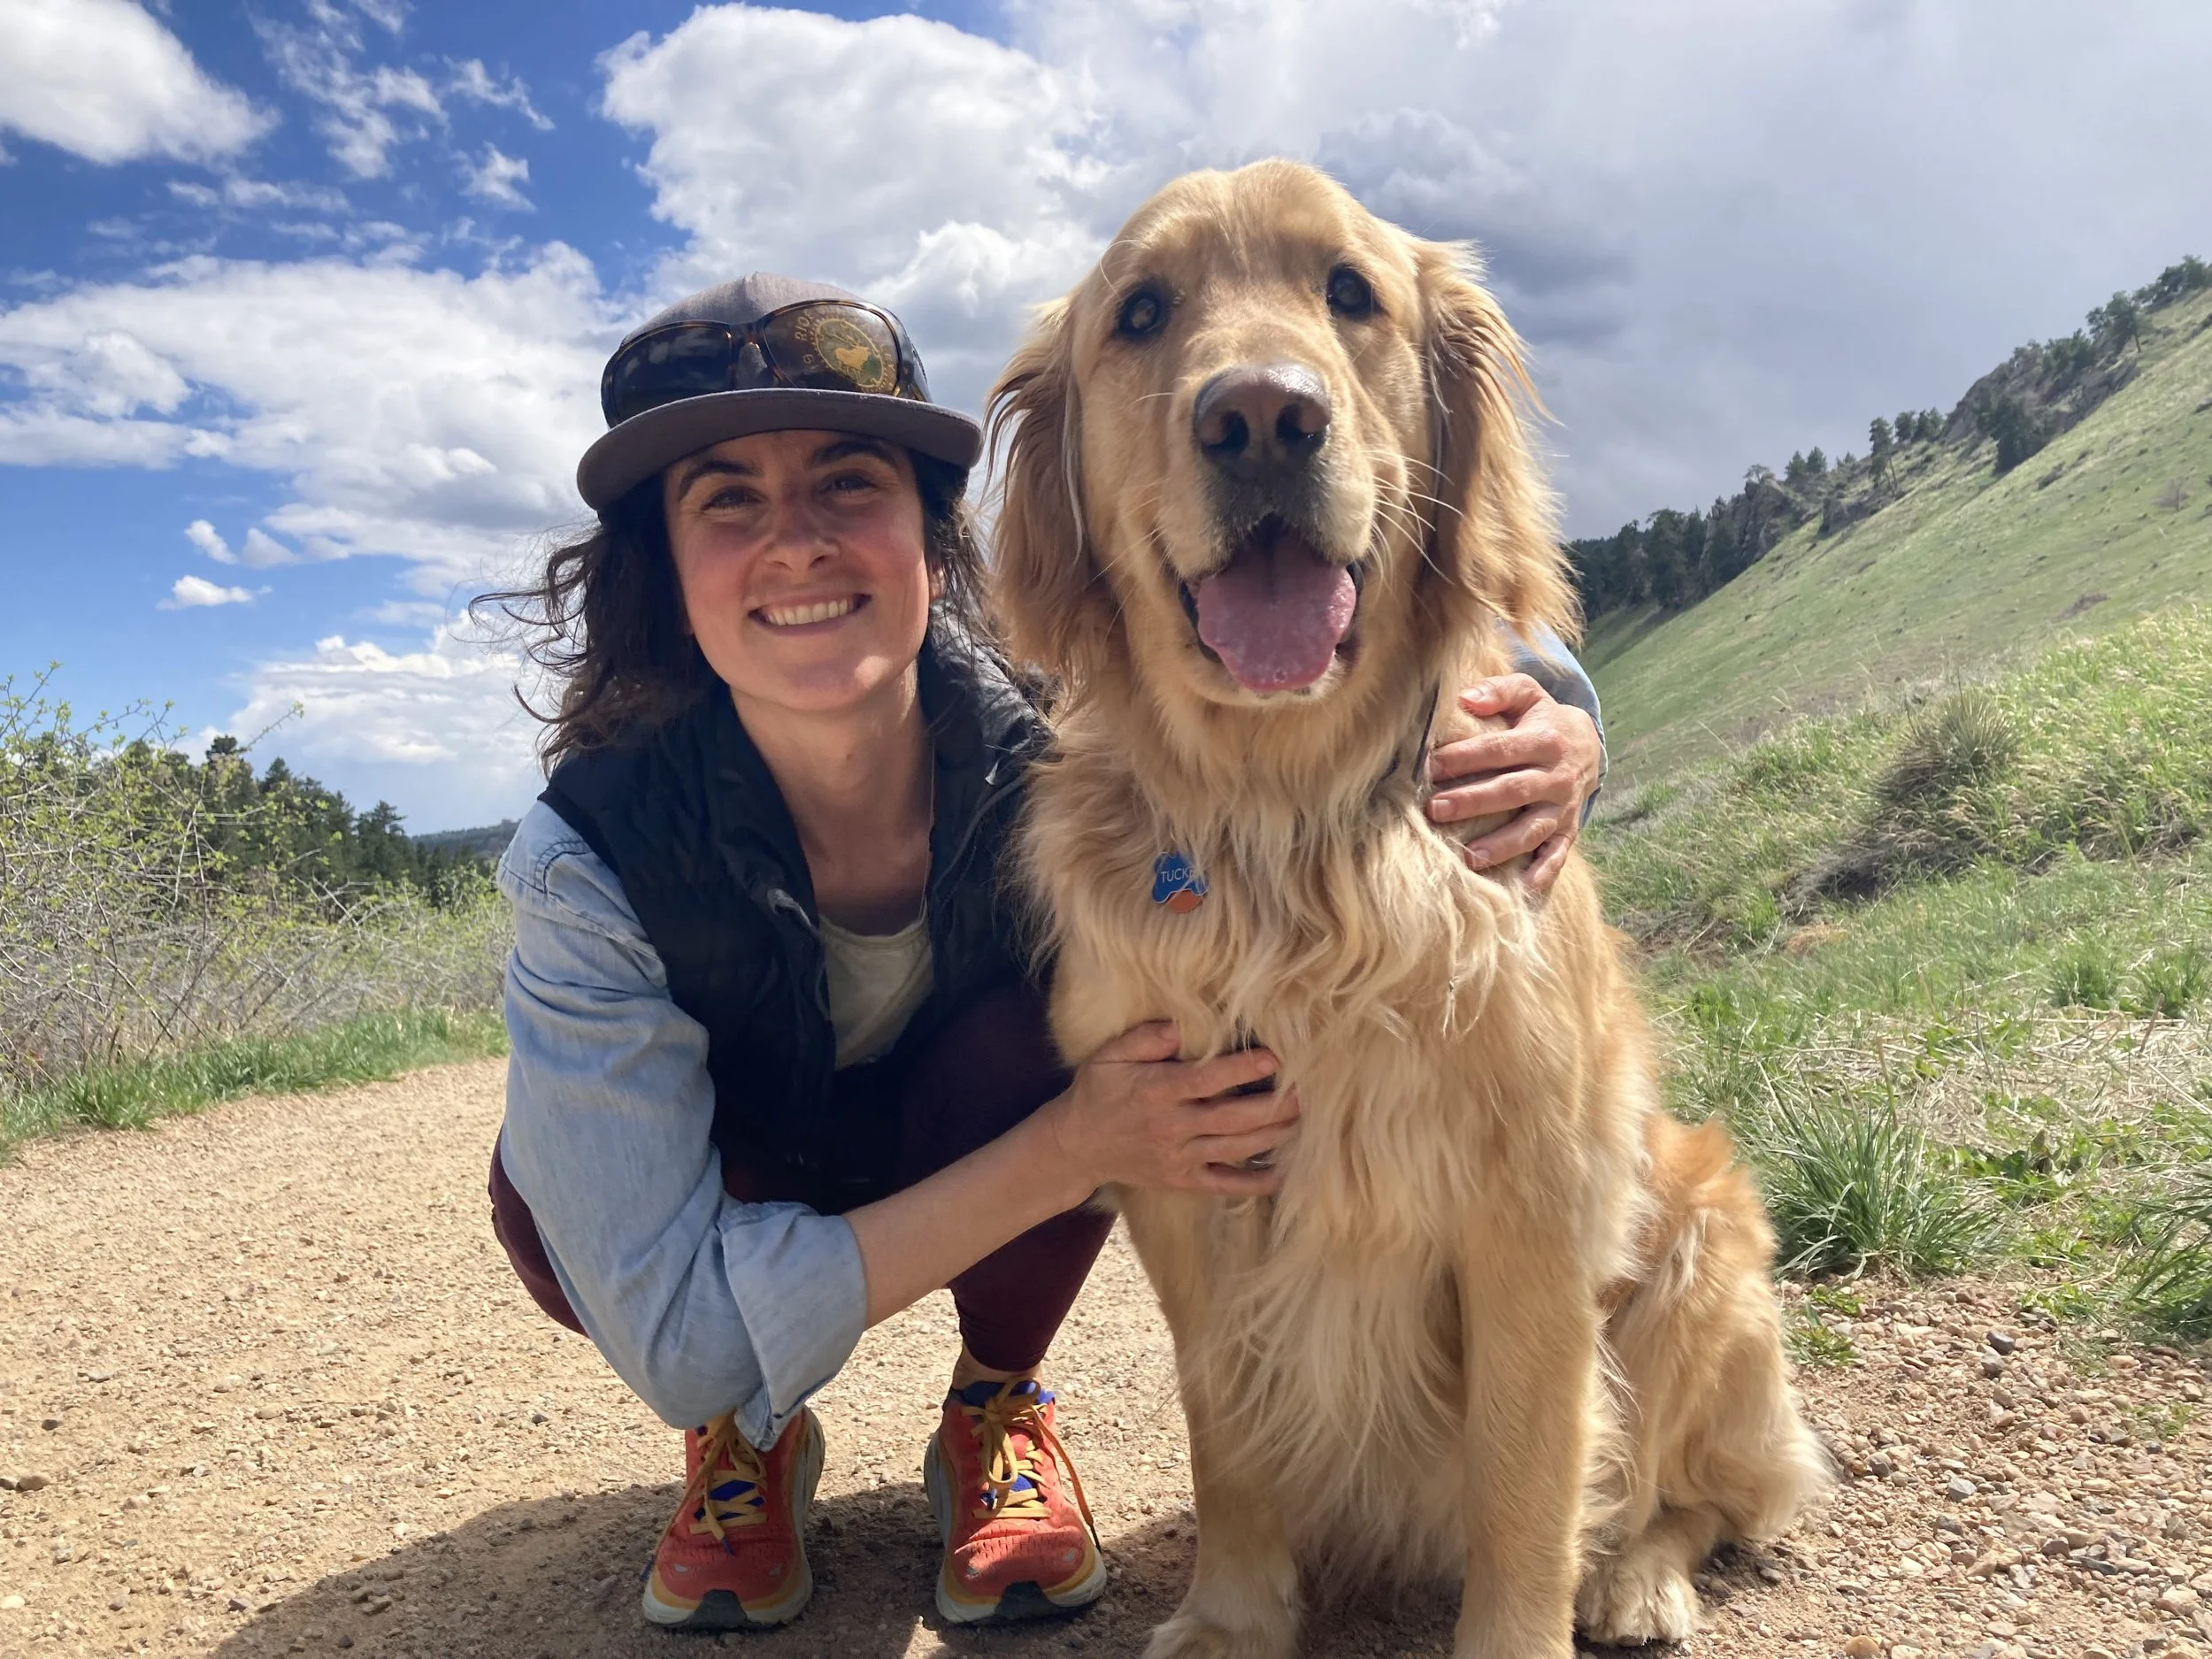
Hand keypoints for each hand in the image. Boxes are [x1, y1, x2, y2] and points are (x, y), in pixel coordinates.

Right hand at [1036, 1022, 1298, 1201]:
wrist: (1077, 1147)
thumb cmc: (1097, 1093)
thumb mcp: (1108, 1056)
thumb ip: (1143, 1039)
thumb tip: (1177, 1026)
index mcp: (1157, 1091)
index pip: (1207, 1080)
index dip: (1242, 1069)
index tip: (1273, 1057)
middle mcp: (1172, 1126)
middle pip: (1232, 1118)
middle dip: (1273, 1105)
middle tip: (1306, 1092)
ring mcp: (1180, 1156)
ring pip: (1237, 1148)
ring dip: (1274, 1136)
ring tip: (1305, 1120)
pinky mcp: (1183, 1179)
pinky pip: (1225, 1184)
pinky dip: (1257, 1183)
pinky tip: (1285, 1174)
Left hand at [1426, 673, 1602, 894]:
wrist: (1589, 745)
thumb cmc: (1542, 720)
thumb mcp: (1527, 695)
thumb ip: (1498, 691)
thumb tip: (1465, 699)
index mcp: (1544, 740)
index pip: (1500, 749)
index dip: (1466, 757)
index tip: (1431, 766)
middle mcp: (1556, 776)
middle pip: (1512, 790)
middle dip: (1473, 801)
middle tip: (1435, 810)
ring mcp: (1563, 807)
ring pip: (1532, 829)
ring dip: (1501, 845)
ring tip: (1468, 858)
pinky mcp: (1568, 830)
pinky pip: (1558, 854)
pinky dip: (1543, 872)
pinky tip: (1522, 888)